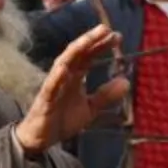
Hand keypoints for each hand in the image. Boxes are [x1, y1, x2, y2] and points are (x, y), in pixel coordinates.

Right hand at [15, 26, 127, 155]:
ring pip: (63, 63)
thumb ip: (106, 95)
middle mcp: (64, 77)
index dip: (100, 46)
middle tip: (106, 29)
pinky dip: (56, 77)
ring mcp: (53, 86)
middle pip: (77, 54)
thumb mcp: (90, 108)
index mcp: (74, 77)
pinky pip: (50, 87)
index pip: (88, 56)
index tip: (117, 36)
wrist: (42, 138)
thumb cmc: (62, 119)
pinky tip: (64, 67)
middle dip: (90, 41)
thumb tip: (126, 81)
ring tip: (87, 40)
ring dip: (75, 51)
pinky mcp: (45, 100)